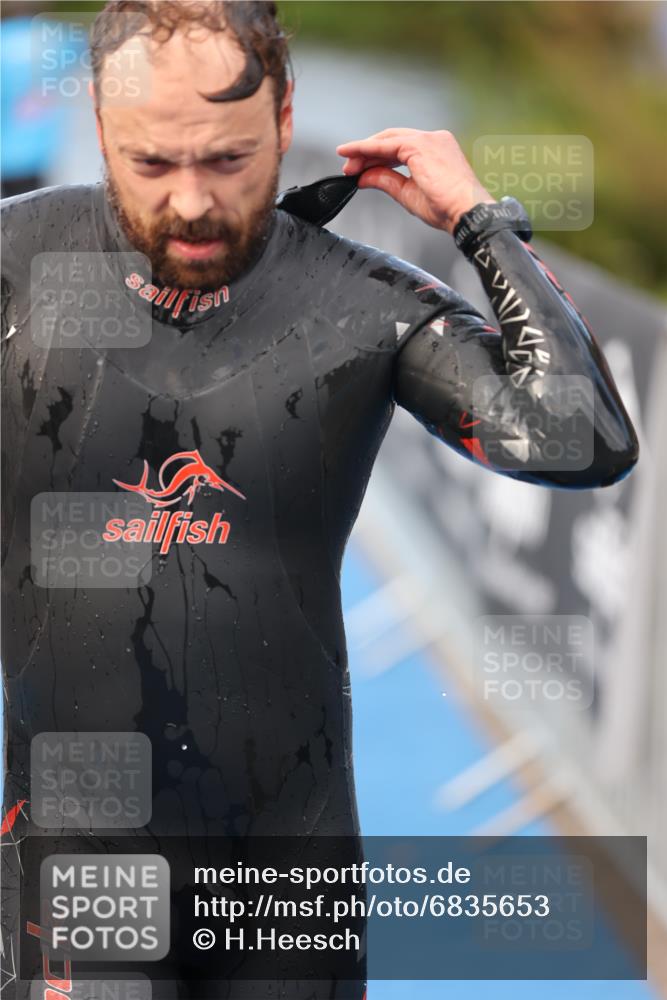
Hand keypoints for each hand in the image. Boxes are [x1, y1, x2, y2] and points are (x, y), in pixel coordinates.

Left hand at [336, 128, 496, 234]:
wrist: (465, 212)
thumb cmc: (446, 208)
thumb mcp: (408, 194)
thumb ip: (386, 181)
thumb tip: (363, 178)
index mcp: (436, 150)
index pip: (400, 148)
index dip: (377, 157)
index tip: (359, 169)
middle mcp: (434, 139)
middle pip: (392, 139)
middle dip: (367, 152)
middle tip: (348, 167)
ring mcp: (428, 139)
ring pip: (387, 139)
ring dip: (364, 151)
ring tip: (347, 164)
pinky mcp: (421, 145)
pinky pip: (387, 144)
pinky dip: (367, 149)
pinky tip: (353, 155)